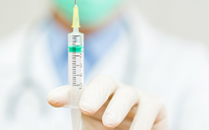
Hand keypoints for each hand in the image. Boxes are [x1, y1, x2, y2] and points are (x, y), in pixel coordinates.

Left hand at [47, 75, 167, 129]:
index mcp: (94, 98)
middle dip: (94, 93)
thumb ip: (82, 126)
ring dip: (118, 109)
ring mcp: (135, 95)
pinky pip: (148, 110)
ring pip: (127, 94)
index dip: (65, 93)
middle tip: (86, 109)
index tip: (53, 100)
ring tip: (110, 124)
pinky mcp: (155, 103)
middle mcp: (114, 92)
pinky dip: (140, 125)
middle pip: (104, 82)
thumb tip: (60, 108)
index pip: (78, 90)